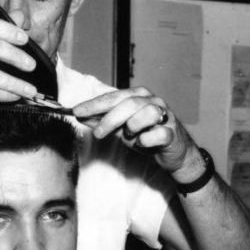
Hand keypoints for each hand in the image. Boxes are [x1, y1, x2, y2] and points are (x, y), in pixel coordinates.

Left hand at [71, 87, 197, 175]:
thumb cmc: (147, 135)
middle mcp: (153, 101)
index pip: (113, 97)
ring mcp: (165, 116)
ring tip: (130, 137)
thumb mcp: (120, 128)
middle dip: (110, 119)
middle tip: (97, 134)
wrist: (173, 152)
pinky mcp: (172, 133)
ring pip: (147, 113)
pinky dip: (147, 140)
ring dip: (133, 127)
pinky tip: (143, 143)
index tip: (77, 111)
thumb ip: (102, 121)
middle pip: (130, 103)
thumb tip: (80, 116)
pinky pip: (158, 134)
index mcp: (139, 96)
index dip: (94, 104)